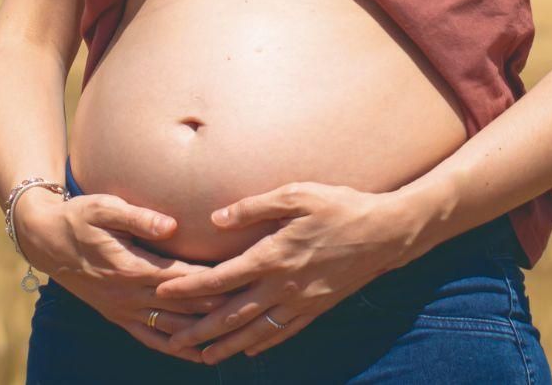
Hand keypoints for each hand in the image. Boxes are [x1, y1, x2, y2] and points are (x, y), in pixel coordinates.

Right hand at [14, 187, 240, 363]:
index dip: (214, 280)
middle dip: (218, 308)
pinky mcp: (119, 316)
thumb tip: (172, 225)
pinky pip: (151, 339)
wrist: (45, 241)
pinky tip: (198, 355)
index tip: (243, 279)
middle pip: (184, 306)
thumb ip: (139, 216)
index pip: (183, 278)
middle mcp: (130, 294)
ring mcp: (124, 310)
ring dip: (203, 333)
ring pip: (172, 328)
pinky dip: (176, 349)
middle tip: (253, 308)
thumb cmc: (78, 218)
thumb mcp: (104, 208)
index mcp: (132, 267)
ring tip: (237, 337)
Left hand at [147, 180, 419, 362]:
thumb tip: (217, 218)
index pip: (221, 278)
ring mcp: (301, 301)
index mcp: (273, 256)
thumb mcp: (297, 194)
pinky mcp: (318, 308)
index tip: (164, 291)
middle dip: (200, 330)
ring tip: (204, 356)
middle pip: (233, 314)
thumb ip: (254, 207)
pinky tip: (250, 350)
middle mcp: (283, 286)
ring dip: (227, 345)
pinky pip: (284, 332)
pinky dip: (263, 343)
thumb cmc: (340, 206)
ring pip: (256, 331)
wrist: (386, 233)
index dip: (190, 286)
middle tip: (173, 342)